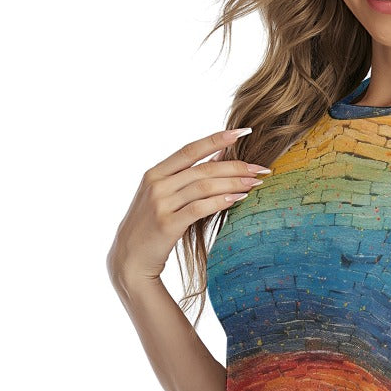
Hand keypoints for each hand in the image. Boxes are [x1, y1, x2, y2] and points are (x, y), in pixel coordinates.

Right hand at [106, 126, 267, 284]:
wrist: (129, 258)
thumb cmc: (151, 225)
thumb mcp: (162, 196)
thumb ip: (186, 177)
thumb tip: (219, 156)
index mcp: (155, 173)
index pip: (190, 150)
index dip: (217, 139)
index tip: (243, 132)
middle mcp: (156, 185)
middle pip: (203, 169)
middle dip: (235, 166)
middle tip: (260, 168)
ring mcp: (160, 204)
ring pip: (204, 186)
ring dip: (234, 183)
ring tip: (255, 183)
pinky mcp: (167, 224)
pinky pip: (200, 208)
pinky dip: (221, 201)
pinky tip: (239, 199)